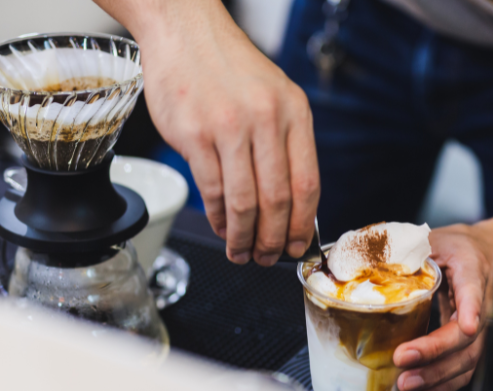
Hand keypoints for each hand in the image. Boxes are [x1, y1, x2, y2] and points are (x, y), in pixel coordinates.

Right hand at [96, 0, 319, 265]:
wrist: (185, 31)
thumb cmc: (228, 67)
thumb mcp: (273, 94)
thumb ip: (284, 142)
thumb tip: (288, 202)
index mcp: (293, 112)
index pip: (307, 183)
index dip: (304, 224)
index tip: (298, 246)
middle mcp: (265, 120)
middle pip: (277, 199)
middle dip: (274, 239)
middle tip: (268, 258)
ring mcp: (228, 128)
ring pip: (243, 202)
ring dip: (243, 237)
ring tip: (241, 252)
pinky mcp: (194, 135)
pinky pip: (212, 190)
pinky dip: (217, 218)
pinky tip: (220, 226)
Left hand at [393, 214, 492, 390]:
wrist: (485, 251)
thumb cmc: (456, 245)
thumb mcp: (431, 239)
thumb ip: (404, 252)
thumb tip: (365, 266)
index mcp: (472, 268)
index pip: (475, 289)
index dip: (472, 307)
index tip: (467, 325)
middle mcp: (482, 300)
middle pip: (468, 335)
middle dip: (436, 352)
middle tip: (404, 358)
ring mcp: (481, 324)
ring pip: (469, 357)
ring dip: (438, 375)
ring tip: (409, 384)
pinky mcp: (473, 340)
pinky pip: (464, 366)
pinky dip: (445, 384)